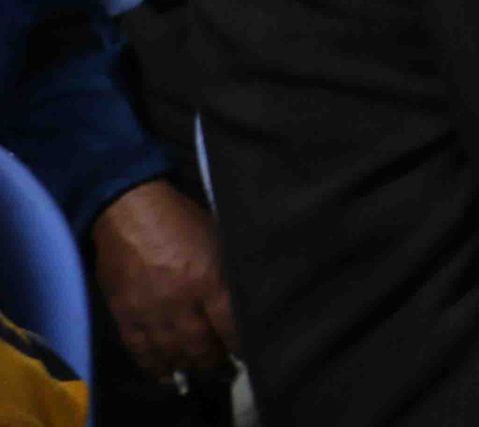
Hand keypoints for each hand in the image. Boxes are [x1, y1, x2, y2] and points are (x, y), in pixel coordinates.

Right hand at [91, 180, 235, 379]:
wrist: (129, 211)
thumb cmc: (181, 219)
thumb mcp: (218, 239)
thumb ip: (227, 271)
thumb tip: (242, 295)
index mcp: (208, 280)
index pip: (230, 325)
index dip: (239, 343)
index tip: (246, 350)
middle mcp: (180, 302)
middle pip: (201, 346)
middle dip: (214, 359)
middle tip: (222, 364)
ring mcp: (150, 312)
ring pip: (172, 352)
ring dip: (187, 364)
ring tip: (198, 367)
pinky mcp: (125, 314)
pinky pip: (140, 349)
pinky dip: (153, 365)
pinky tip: (165, 374)